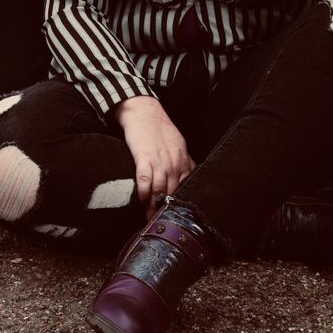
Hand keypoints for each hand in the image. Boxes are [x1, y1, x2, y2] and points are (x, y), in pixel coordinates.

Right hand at [111, 95, 194, 212]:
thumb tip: (191, 176)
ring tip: (150, 218)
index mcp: (183, 160)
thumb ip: (184, 162)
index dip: (180, 203)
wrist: (143, 110)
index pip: (186, 187)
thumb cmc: (159, 128)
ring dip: (154, 206)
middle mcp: (174, 163)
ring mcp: (159, 161)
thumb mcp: (178, 144)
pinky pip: (144, 180)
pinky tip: (141, 201)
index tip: (176, 215)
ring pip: (159, 190)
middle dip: (167, 209)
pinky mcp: (143, 158)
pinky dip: (143, 193)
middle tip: (161, 222)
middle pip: (172, 192)